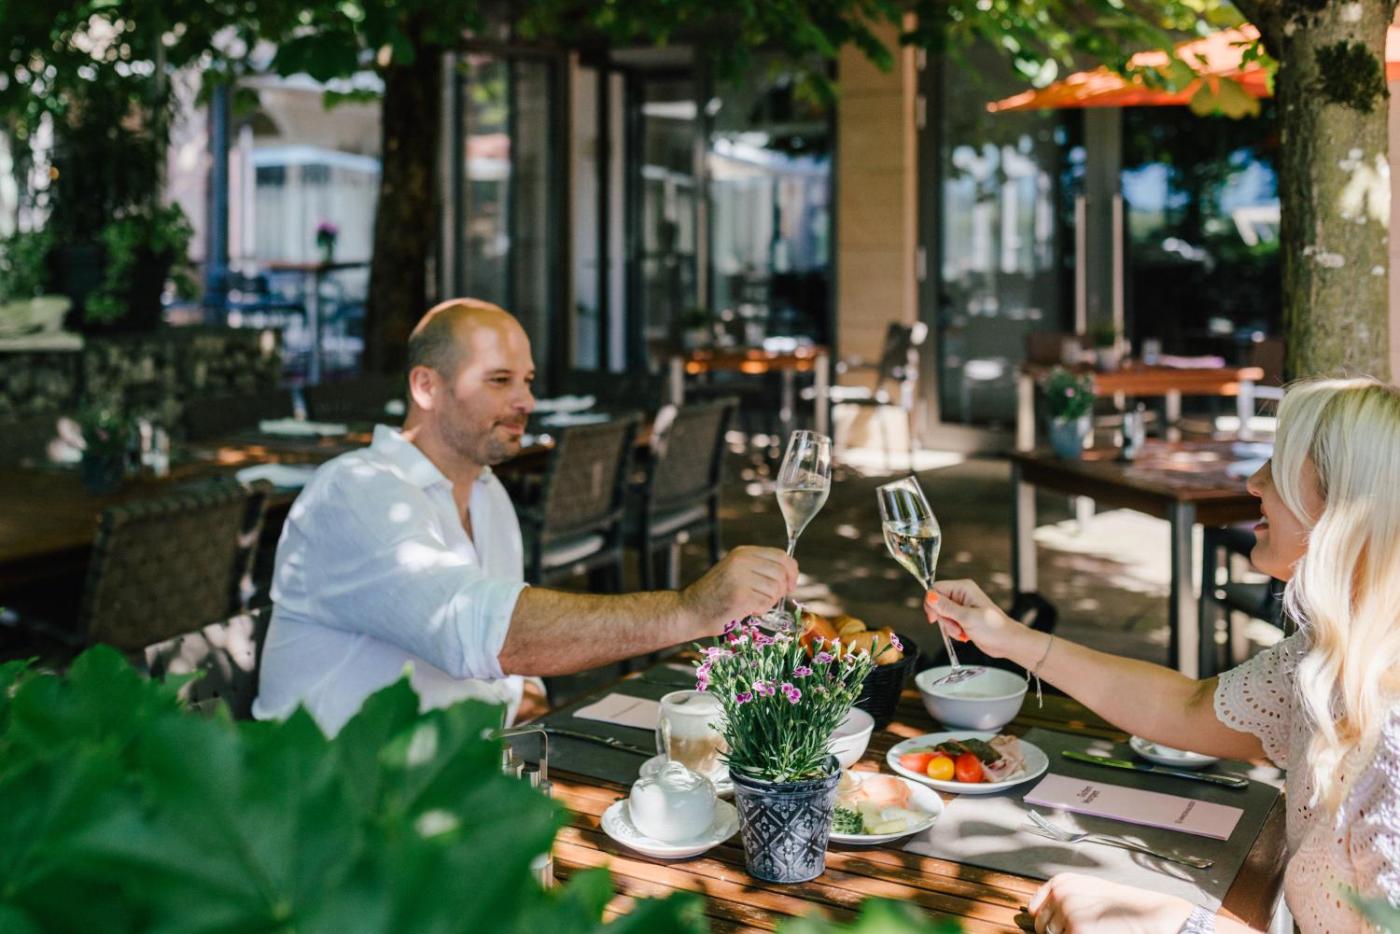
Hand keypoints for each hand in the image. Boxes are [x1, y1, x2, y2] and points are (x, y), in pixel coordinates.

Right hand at [681, 546, 797, 633]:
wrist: (689, 610)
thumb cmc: (716, 596)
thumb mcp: (737, 572)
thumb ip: (759, 569)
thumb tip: (790, 575)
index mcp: (742, 553)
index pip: (781, 555)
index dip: (792, 571)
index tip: (791, 585)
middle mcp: (742, 560)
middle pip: (781, 572)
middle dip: (781, 590)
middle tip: (768, 599)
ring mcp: (740, 576)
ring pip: (776, 588)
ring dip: (769, 601)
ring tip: (753, 604)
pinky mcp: (740, 595)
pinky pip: (766, 602)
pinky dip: (761, 609)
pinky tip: (747, 610)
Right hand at [923, 579, 1021, 658]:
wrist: (1006, 642)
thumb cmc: (993, 628)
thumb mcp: (966, 617)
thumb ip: (946, 607)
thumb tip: (930, 596)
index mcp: (963, 588)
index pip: (936, 588)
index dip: (932, 603)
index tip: (934, 618)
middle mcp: (961, 595)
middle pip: (937, 603)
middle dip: (943, 618)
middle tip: (955, 626)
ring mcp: (962, 606)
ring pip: (942, 615)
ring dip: (949, 627)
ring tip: (962, 631)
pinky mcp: (963, 617)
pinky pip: (948, 623)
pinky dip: (953, 631)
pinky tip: (964, 634)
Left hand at [1030, 873, 1195, 932]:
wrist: (1151, 916)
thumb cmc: (1122, 907)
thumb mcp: (1087, 891)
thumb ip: (1062, 899)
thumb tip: (1034, 914)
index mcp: (1061, 882)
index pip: (1034, 910)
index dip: (1048, 922)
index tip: (1062, 926)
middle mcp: (1061, 894)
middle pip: (1041, 928)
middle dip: (1059, 933)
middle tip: (1087, 928)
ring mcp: (1068, 913)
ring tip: (1095, 930)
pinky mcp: (1077, 932)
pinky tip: (1097, 933)